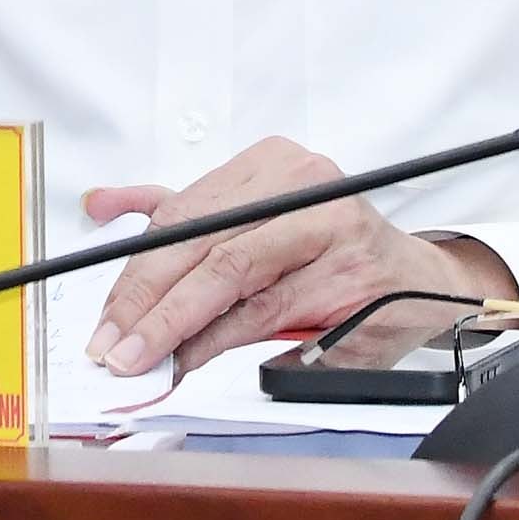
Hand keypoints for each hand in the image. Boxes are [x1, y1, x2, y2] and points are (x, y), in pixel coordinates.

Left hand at [82, 135, 510, 376]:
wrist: (418, 283)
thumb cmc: (328, 251)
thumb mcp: (253, 220)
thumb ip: (180, 210)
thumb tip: (100, 205)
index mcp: (270, 162)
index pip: (182, 214)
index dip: (136, 269)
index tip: (106, 313)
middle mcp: (302, 184)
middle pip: (202, 244)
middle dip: (147, 301)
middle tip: (113, 344)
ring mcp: (331, 227)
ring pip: (232, 277)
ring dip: (178, 325)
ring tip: (144, 355)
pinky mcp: (353, 275)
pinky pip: (270, 311)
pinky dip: (224, 339)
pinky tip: (194, 356)